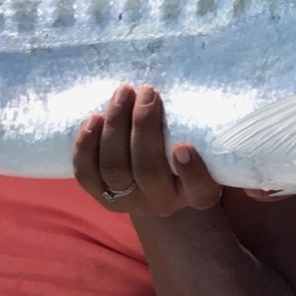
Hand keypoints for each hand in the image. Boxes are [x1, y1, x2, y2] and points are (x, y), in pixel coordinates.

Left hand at [73, 84, 223, 215]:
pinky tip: (93, 119)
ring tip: (123, 94)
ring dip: (115, 127)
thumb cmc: (189, 151)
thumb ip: (209, 132)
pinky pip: (87, 175)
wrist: (161, 184)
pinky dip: (86, 147)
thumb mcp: (210, 149)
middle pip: (148, 170)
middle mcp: (164, 203)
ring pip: (115, 168)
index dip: (191, 170)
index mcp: (199, 195)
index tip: (183, 145)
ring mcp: (130, 202)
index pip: (199, 189)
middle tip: (148, 93)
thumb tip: (206, 95)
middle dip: (144, 127)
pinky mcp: (102, 197)